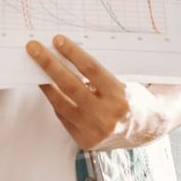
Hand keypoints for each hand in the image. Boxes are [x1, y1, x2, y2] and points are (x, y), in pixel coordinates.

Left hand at [27, 36, 161, 150]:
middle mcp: (107, 116)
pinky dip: (55, 101)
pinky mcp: (84, 141)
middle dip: (49, 64)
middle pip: (70, 85)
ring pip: (61, 103)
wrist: (145, 130)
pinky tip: (50, 88)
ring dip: (45, 83)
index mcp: (120, 96)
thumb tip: (65, 57)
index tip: (57, 40)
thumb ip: (96, 75)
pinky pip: (63, 117)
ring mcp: (94, 131)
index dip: (72, 53)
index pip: (91, 69)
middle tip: (34, 49)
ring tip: (36, 69)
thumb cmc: (132, 100)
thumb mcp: (121, 83)